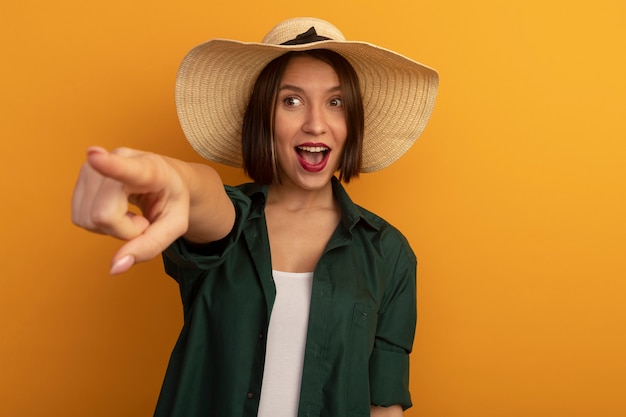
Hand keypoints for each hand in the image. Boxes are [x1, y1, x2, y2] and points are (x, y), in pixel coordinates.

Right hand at [72, 147, 189, 273]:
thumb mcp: (175, 226)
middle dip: (123, 230)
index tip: (94, 155)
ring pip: (87, 218)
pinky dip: (100, 223)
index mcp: (150, 169)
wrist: (167, 179)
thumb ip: (150, 247)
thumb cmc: (172, 200)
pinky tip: (117, 209)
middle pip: (103, 215)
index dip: (109, 164)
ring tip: (131, 213)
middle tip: (142, 220)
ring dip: (110, 227)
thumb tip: (115, 267)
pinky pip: (80, 217)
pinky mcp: (82, 174)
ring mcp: (96, 164)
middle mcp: (119, 159)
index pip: (127, 168)